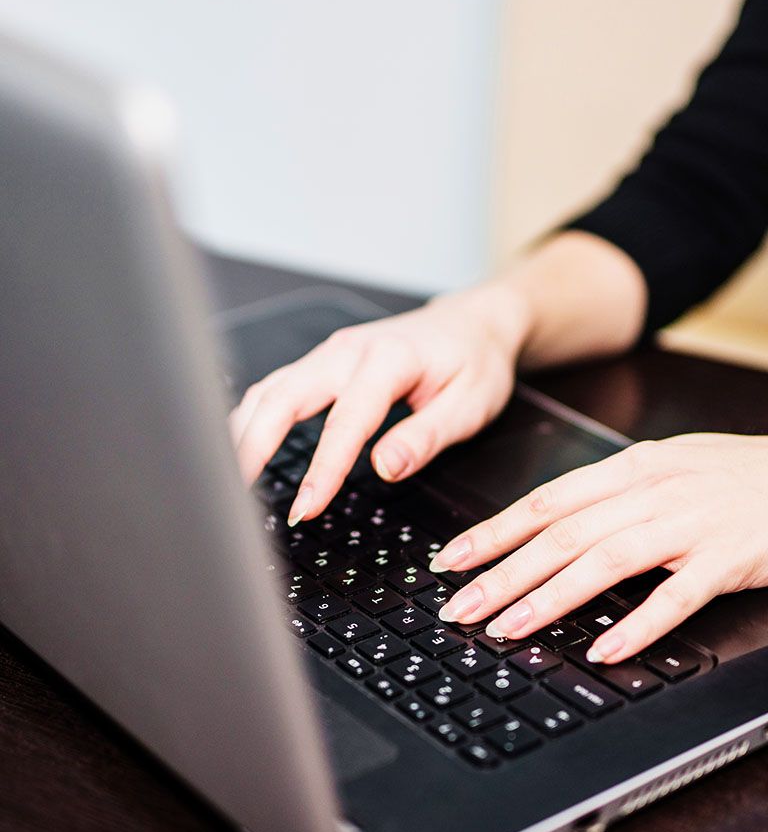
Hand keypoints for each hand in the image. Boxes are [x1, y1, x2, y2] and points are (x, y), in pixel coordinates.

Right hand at [229, 284, 530, 523]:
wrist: (473, 323)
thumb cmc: (475, 362)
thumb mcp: (471, 404)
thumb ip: (427, 436)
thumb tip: (386, 467)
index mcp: (389, 359)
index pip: (345, 420)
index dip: (323, 469)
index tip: (305, 508)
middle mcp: (349, 350)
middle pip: (282, 395)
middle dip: (252, 446)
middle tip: (235, 495)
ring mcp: (331, 353)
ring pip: (270, 390)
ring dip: (243, 433)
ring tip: (228, 480)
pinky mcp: (323, 363)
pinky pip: (277, 388)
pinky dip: (254, 420)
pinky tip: (243, 449)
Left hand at [431, 431, 767, 663]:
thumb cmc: (748, 477)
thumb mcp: (674, 467)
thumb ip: (618, 493)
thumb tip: (558, 525)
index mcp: (634, 469)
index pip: (547, 502)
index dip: (494, 532)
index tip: (453, 561)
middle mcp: (655, 491)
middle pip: (562, 535)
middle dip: (501, 574)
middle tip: (457, 608)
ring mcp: (693, 523)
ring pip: (604, 562)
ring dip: (549, 599)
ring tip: (507, 630)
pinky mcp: (732, 558)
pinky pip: (676, 597)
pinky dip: (637, 625)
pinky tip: (604, 650)